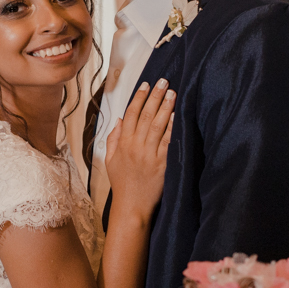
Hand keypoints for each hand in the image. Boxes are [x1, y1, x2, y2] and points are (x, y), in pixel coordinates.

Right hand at [105, 78, 173, 218]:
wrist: (131, 206)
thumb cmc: (122, 184)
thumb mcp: (110, 160)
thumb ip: (114, 139)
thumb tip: (119, 120)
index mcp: (123, 144)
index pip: (130, 114)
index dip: (138, 98)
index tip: (145, 84)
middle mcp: (135, 146)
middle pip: (145, 115)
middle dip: (154, 96)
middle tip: (163, 81)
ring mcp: (149, 154)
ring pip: (157, 125)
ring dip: (165, 107)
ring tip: (172, 93)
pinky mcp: (162, 163)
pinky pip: (168, 141)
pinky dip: (172, 127)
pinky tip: (177, 115)